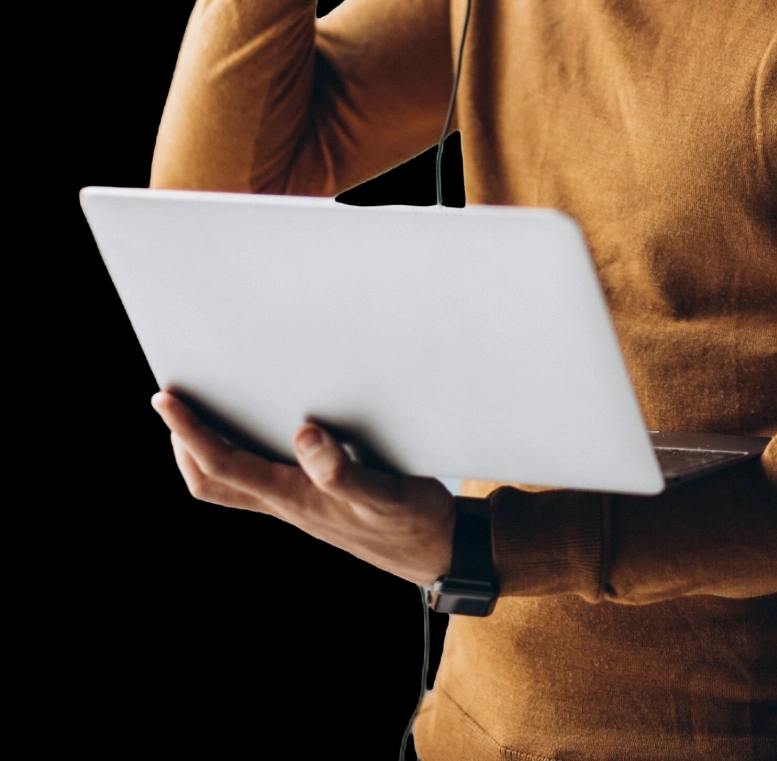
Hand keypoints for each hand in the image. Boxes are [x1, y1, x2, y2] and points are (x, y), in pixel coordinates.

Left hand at [152, 392, 455, 585]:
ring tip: (203, 412)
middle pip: (210, 483)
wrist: (436, 551)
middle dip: (183, 443)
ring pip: (231, 484)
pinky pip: (259, 480)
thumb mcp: (383, 494)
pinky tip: (260, 430)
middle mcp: (286, 504)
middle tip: (173, 402)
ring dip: (206, 450)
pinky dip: (241, 453)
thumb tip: (302, 434)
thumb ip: (341, 471)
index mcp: (293, 499)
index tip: (166, 399)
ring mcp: (298, 505)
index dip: (188, 432)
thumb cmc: (411, 523)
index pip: (222, 466)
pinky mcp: (314, 501)